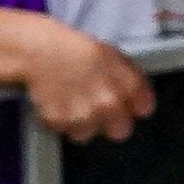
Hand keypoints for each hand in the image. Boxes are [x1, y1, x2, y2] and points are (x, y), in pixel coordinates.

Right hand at [12, 19, 151, 141]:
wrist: (40, 52)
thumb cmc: (76, 50)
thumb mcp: (114, 57)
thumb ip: (131, 80)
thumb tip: (141, 99)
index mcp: (127, 87)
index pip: (144, 110)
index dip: (133, 106)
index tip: (126, 103)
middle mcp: (108, 105)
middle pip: (120, 132)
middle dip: (111, 123)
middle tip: (97, 108)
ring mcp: (83, 117)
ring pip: (89, 134)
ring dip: (82, 124)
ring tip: (73, 103)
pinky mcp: (59, 124)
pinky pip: (63, 130)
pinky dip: (60, 121)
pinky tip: (58, 102)